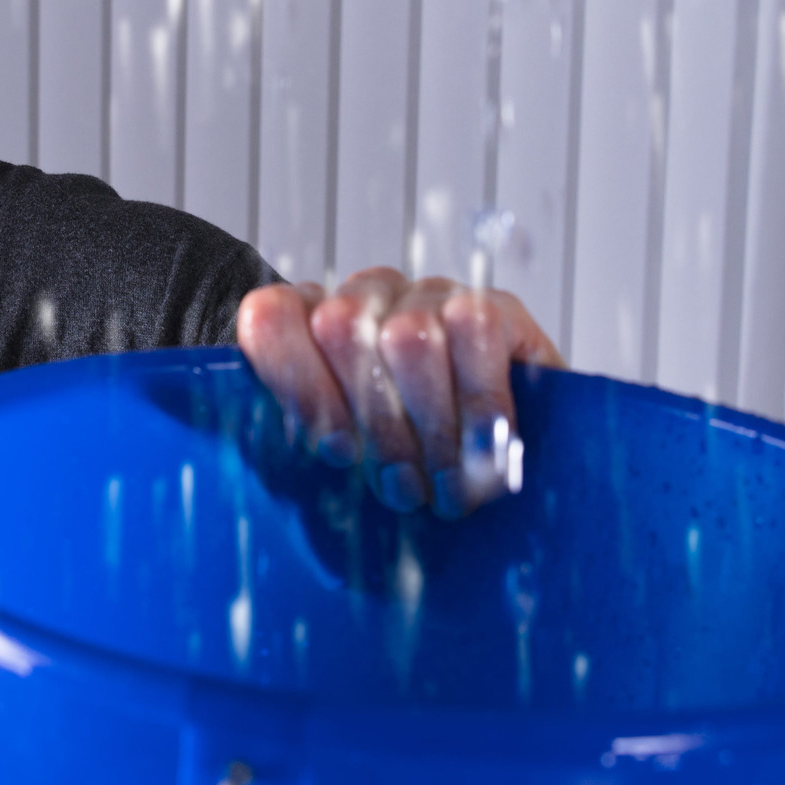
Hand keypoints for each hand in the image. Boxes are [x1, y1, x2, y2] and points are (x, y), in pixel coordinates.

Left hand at [235, 268, 562, 513]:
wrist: (513, 449)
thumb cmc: (409, 465)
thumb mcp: (348, 464)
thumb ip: (307, 449)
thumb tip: (297, 450)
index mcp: (307, 323)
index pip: (272, 319)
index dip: (301, 387)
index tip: (334, 453)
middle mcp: (364, 298)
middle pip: (341, 327)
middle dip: (376, 424)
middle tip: (402, 490)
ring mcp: (427, 295)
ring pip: (409, 336)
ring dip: (429, 427)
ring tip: (444, 488)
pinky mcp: (494, 303)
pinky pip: (474, 328)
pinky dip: (479, 403)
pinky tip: (482, 452)